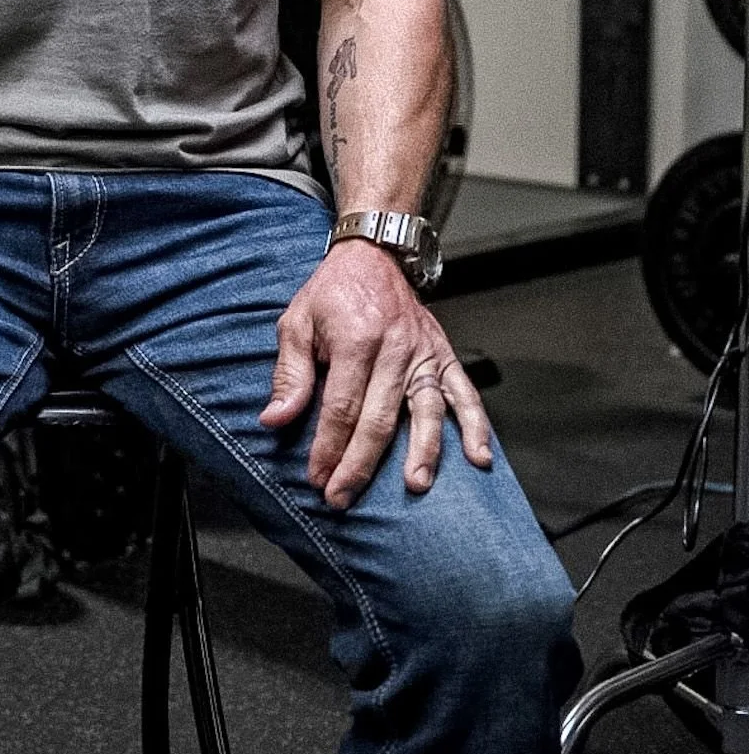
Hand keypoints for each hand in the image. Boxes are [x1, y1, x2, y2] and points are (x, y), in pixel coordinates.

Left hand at [259, 238, 490, 509]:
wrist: (372, 255)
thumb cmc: (332, 293)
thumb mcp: (296, 322)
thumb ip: (290, 374)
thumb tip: (274, 420)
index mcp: (355, 339)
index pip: (342, 406)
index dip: (329, 447)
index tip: (317, 478)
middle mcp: (394, 348)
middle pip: (379, 417)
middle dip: (360, 463)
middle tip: (343, 497)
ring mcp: (424, 353)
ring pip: (426, 409)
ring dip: (423, 450)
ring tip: (415, 485)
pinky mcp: (444, 354)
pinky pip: (464, 393)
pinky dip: (476, 425)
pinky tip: (480, 456)